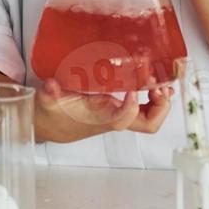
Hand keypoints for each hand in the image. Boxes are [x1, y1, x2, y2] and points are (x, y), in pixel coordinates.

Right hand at [33, 78, 173, 143]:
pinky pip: (145, 108)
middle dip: (160, 106)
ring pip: (151, 117)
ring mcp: (120, 115)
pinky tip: (155, 84)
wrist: (49, 126)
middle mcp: (114, 119)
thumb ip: (49, 93)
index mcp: (100, 118)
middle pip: (148, 123)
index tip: (132, 89)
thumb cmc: (51, 114)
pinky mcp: (120, 109)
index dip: (132, 106)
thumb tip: (50, 86)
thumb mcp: (47, 101)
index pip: (123, 119)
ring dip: (161, 102)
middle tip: (157, 86)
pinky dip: (154, 97)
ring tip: (161, 83)